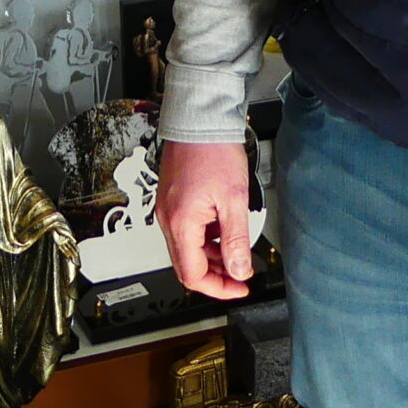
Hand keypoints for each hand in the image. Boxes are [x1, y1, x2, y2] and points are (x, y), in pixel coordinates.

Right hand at [156, 140, 253, 299]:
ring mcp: (168, 209)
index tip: (239, 287)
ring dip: (211, 257)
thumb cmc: (213, 150)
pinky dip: (205, 239)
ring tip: (236, 252)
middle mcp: (168, 219)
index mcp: (181, 223)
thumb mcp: (234, 199)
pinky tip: (223, 232)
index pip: (193, 275)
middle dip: (215, 276)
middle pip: (187, 265)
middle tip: (240, 275)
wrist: (199, 119)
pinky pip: (185, 231)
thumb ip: (236, 240)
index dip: (219, 288)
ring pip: (187, 249)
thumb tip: (238, 270)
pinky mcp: (172, 201)